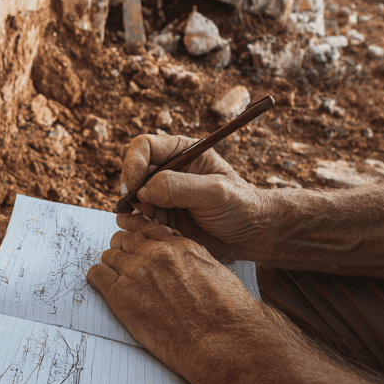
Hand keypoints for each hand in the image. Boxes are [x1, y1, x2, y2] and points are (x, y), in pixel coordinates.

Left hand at [87, 214, 264, 383]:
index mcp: (182, 246)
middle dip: (123, 250)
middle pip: (125, 240)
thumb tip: (190, 267)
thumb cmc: (230, 317)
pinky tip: (102, 285)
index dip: (140, 237)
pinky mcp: (122, 295)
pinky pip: (97, 275)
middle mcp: (157, 253)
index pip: (149, 229)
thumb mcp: (218, 275)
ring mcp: (137, 272)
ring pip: (109, 255)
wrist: (223, 343)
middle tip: (123, 264)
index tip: (137, 245)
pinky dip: (97, 278)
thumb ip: (196, 262)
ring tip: (113, 277)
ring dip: (110, 265)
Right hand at [121, 133, 274, 261]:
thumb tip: (143, 191)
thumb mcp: (215, 193)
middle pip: (133, 173)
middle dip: (133, 193)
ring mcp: (163, 195)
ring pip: (132, 199)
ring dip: (138, 213)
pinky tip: (163, 234)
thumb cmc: (241, 206)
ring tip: (160, 225)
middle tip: (146, 211)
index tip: (134, 189)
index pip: (144, 147)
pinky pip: (139, 220)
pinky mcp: (162, 217)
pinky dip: (143, 228)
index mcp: (182, 153)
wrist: (251, 236)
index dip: (133, 164)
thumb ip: (179, 187)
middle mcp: (169, 171)